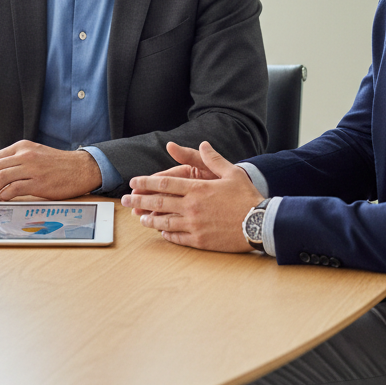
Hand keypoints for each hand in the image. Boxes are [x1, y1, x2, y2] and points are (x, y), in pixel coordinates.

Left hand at [0, 142, 101, 200]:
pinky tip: (4, 198)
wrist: (82, 168)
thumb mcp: (36, 154)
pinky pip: (14, 188)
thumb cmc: (59, 165)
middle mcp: (26, 154)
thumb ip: (18, 160)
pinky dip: (4, 195)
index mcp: (23, 147)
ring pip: (0, 177)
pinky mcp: (39, 182)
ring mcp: (32, 168)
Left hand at [122, 141, 262, 252]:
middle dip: (139, 200)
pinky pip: (177, 237)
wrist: (260, 223)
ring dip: (149, 219)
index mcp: (197, 189)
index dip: (146, 183)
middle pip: (159, 202)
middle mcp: (192, 207)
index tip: (134, 182)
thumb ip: (213, 159)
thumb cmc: (247, 197)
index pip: (165, 184)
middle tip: (125, 200)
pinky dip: (166, 234)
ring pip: (164, 222)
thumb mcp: (231, 172)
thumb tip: (203, 144)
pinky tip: (161, 232)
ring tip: (139, 217)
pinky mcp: (200, 240)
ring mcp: (194, 225)